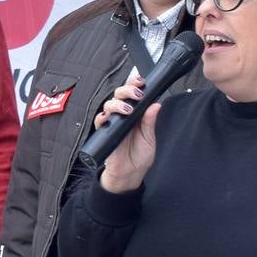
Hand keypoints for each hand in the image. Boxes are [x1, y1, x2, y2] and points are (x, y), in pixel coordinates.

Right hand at [97, 75, 159, 192]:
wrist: (130, 174)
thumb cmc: (139, 157)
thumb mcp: (149, 138)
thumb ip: (150, 122)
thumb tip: (156, 104)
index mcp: (135, 114)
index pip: (133, 94)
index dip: (135, 84)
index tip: (142, 81)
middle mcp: (123, 116)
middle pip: (120, 94)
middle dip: (127, 90)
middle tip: (137, 94)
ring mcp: (113, 123)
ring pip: (109, 104)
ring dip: (117, 103)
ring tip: (127, 110)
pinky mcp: (104, 132)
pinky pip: (99, 121)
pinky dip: (102, 116)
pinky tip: (108, 117)